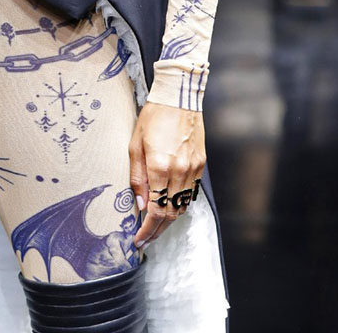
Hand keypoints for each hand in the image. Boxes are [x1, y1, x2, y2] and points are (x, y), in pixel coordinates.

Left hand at [128, 100, 205, 247]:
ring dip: (169, 220)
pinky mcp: (201, 165)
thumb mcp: (135, 145)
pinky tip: (170, 206)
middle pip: (171, 214)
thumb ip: (137, 177)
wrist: (179, 96)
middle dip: (157, 231)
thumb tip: (140, 204)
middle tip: (145, 239)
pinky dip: (180, 204)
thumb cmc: (153, 117)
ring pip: (183, 206)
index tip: (139, 240)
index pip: (155, 211)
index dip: (147, 230)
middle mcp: (179, 171)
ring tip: (155, 226)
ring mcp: (193, 169)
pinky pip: (191, 192)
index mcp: (160, 167)